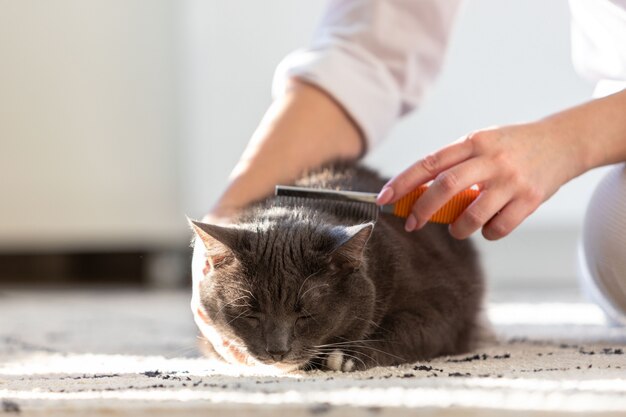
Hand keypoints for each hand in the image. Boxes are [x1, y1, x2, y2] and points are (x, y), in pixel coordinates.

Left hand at [377, 121, 587, 239]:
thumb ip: (455, 164)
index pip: (430, 163)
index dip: (403, 182)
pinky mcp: (530, 199)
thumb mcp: (482, 144)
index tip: (384, 198)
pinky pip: (499, 228)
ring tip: (457, 228)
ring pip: (472, 214)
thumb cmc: (512, 146)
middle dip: (422, 209)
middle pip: (446, 187)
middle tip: (411, 223)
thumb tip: (418, 195)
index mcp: (473, 141)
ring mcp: (511, 179)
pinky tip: (489, 226)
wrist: (563, 142)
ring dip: (457, 228)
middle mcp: (491, 159)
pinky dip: (488, 233)